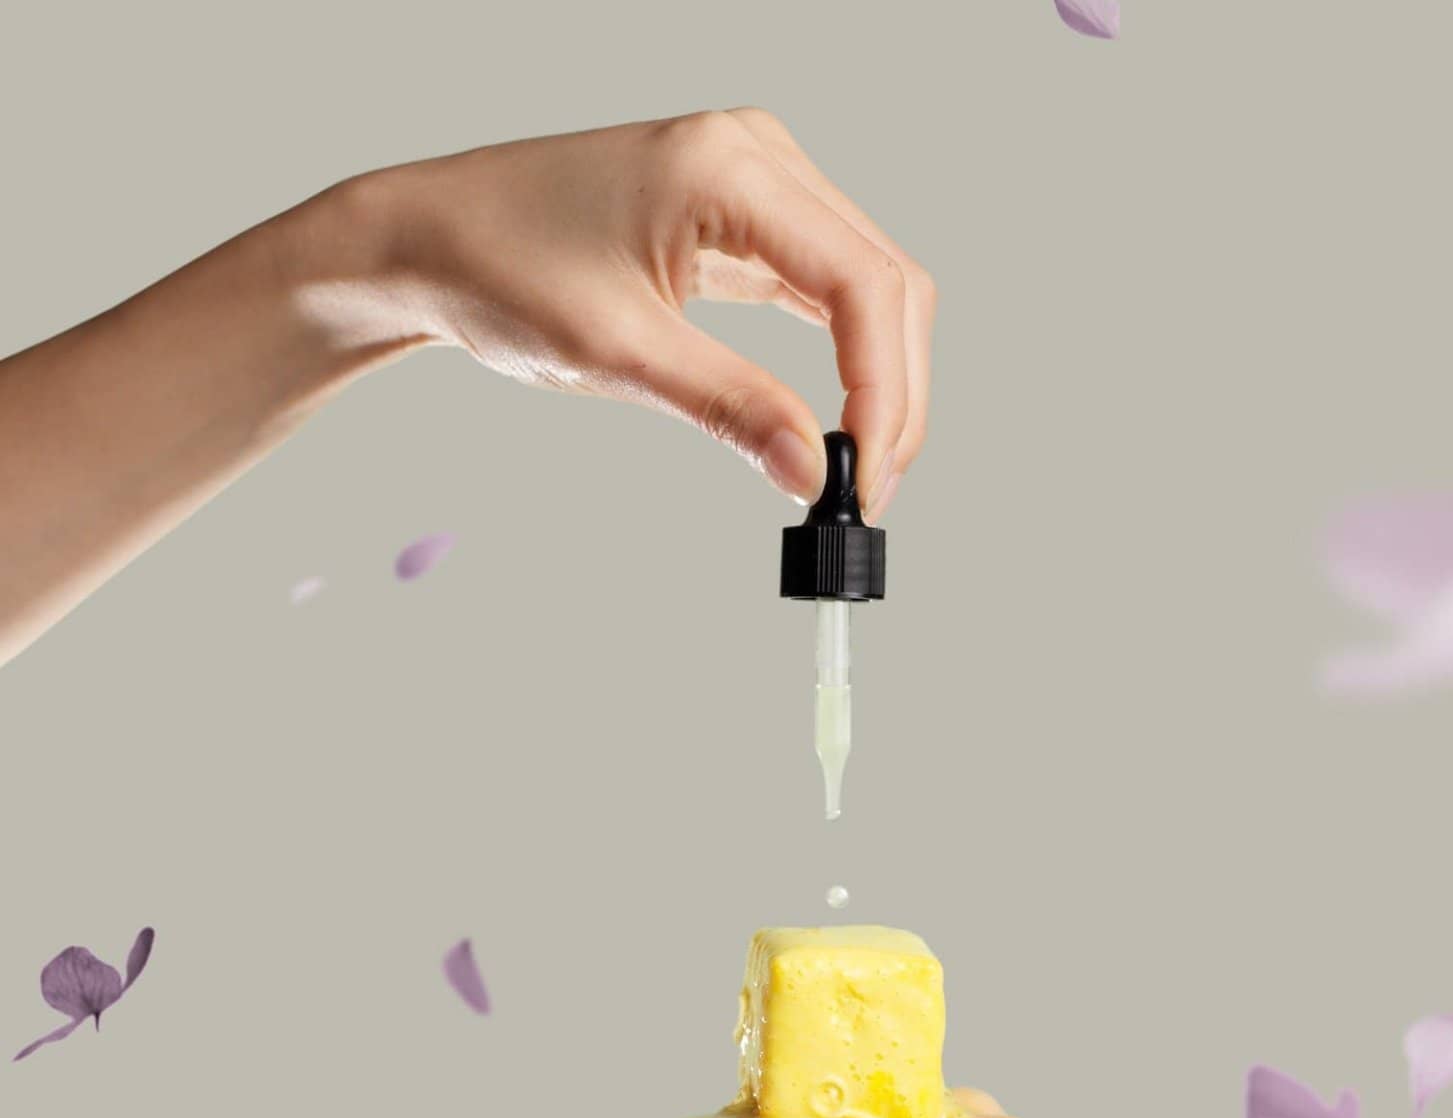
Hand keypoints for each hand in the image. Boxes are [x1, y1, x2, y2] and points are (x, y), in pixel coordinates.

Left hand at [359, 110, 933, 515]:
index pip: (861, 282)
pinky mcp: (742, 218)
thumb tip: (815, 474)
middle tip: (868, 494)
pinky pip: (825, 288)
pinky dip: (842, 357)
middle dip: (892, 394)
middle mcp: (757, 157)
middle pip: (885, 281)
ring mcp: (755, 182)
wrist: (427, 238)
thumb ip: (729, 406)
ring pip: (867, 287)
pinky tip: (834, 421)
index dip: (883, 391)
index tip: (865, 482)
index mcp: (728, 167)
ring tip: (857, 471)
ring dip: (877, 380)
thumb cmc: (498, 268)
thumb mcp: (618, 351)